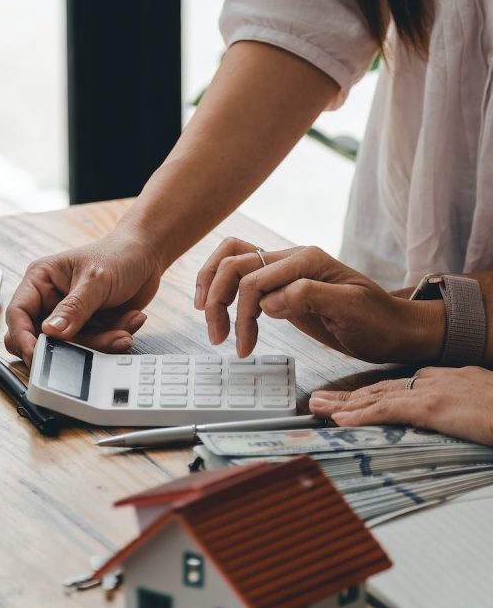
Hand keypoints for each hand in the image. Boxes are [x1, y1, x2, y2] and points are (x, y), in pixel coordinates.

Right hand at [5, 230, 163, 363]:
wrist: (146, 256)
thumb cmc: (118, 255)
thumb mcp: (95, 280)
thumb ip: (74, 309)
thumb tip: (51, 332)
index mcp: (41, 281)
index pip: (18, 314)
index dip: (22, 337)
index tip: (35, 355)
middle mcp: (50, 301)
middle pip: (41, 339)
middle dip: (68, 346)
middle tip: (89, 347)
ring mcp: (69, 318)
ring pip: (70, 348)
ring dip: (99, 344)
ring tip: (122, 330)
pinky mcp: (88, 329)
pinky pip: (93, 348)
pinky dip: (112, 340)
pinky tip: (127, 322)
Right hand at [195, 242, 443, 362]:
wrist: (393, 329)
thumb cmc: (377, 322)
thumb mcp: (351, 310)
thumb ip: (310, 296)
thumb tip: (269, 302)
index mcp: (306, 262)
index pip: (253, 281)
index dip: (241, 314)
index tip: (244, 348)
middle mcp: (291, 259)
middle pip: (234, 265)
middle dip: (218, 301)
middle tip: (217, 337)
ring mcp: (284, 270)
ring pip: (232, 264)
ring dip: (215, 292)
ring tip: (214, 328)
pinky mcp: (280, 286)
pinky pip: (241, 276)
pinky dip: (223, 289)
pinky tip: (218, 310)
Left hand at [310, 367, 492, 445]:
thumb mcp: (478, 409)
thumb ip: (454, 412)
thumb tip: (435, 423)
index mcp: (446, 379)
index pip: (397, 386)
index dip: (368, 394)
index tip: (346, 400)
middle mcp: (435, 380)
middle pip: (380, 388)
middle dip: (346, 396)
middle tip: (317, 400)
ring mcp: (433, 391)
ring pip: (377, 397)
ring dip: (342, 404)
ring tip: (316, 408)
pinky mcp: (433, 407)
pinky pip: (388, 411)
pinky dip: (361, 415)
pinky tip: (341, 420)